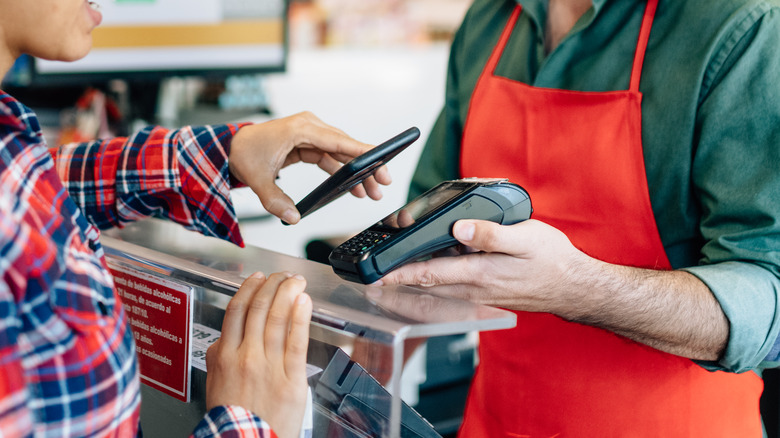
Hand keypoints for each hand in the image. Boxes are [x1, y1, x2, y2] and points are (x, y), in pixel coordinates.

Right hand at [206, 272, 312, 437]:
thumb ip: (219, 358)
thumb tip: (222, 341)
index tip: (258, 278)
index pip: (236, 310)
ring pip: (277, 319)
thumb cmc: (231, 420)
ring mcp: (268, 366)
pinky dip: (300, 318)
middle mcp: (246, 356)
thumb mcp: (214, 384)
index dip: (249, 288)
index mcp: (225, 356)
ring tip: (296, 281)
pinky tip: (304, 302)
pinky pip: (296, 342)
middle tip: (283, 275)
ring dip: (288, 294)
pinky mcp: (290, 379)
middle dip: (273, 285)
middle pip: (259, 309)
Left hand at [228, 112, 391, 223]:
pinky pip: (332, 157)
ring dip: (356, 172)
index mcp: (300, 128)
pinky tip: (353, 187)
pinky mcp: (309, 143)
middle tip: (383, 182)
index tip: (380, 159)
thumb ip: (275, 200)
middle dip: (365, 166)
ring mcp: (310, 134)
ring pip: (341, 153)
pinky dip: (342, 172)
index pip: (337, 140)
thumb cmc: (244, 152)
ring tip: (371, 191)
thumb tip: (292, 217)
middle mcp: (309, 126)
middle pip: (345, 146)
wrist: (232, 146)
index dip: (360, 151)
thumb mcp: (257, 178)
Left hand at [378, 219, 591, 317]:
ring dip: (413, 279)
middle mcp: (474, 287)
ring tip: (391, 269)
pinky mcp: (486, 290)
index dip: (397, 274)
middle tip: (372, 274)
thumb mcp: (525, 239)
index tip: (373, 276)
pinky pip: (452, 286)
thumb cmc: (553, 262)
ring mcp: (479, 291)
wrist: (574, 288)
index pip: (428, 274)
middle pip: (425, 283)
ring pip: (437, 286)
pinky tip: (431, 267)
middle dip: (397, 278)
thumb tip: (458, 229)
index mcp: (479, 273)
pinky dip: (434, 279)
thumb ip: (489, 235)